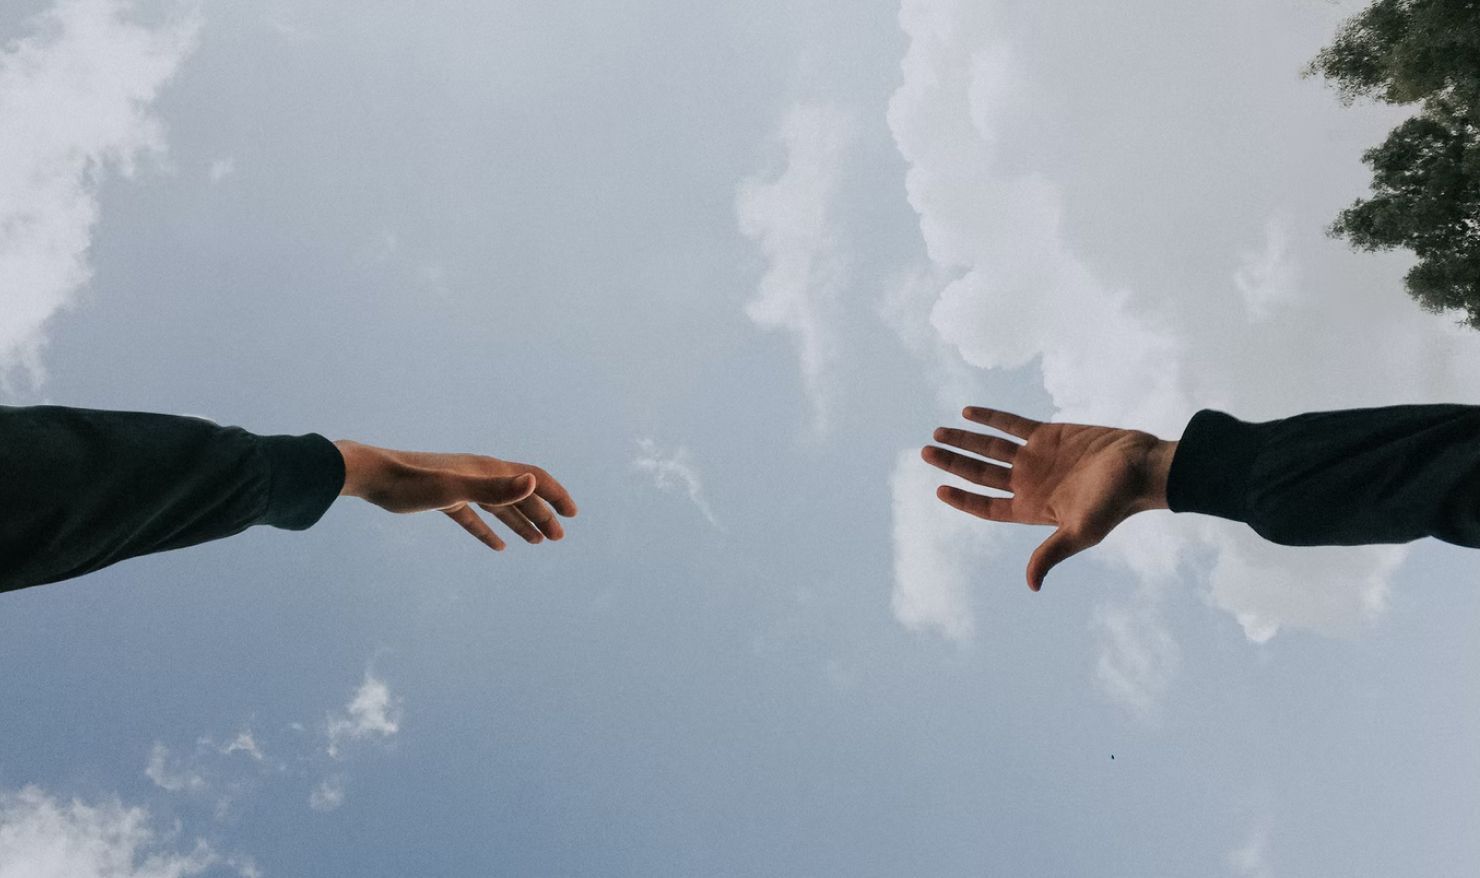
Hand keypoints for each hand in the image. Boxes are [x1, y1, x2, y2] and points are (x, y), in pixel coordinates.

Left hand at [333, 440, 576, 551]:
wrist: (372, 476)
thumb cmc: (411, 483)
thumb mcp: (455, 490)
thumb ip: (495, 489)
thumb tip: (533, 482)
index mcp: (488, 469)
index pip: (533, 478)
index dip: (555, 495)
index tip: (572, 515)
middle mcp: (479, 475)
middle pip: (520, 494)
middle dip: (542, 514)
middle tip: (558, 538)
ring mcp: (462, 487)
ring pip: (499, 506)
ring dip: (520, 523)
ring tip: (537, 542)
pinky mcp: (444, 500)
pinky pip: (475, 517)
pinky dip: (489, 531)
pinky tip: (497, 547)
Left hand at [922, 407, 1175, 590]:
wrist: (1141, 467)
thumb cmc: (1114, 503)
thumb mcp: (1080, 532)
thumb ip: (1050, 553)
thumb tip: (1031, 586)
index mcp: (1031, 509)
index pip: (986, 506)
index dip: (963, 500)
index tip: (939, 489)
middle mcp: (1028, 483)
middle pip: (981, 473)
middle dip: (953, 462)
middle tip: (925, 452)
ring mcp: (1036, 458)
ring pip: (990, 447)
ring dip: (964, 440)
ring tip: (937, 433)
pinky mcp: (1048, 434)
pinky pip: (1011, 424)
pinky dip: (990, 418)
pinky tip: (966, 413)